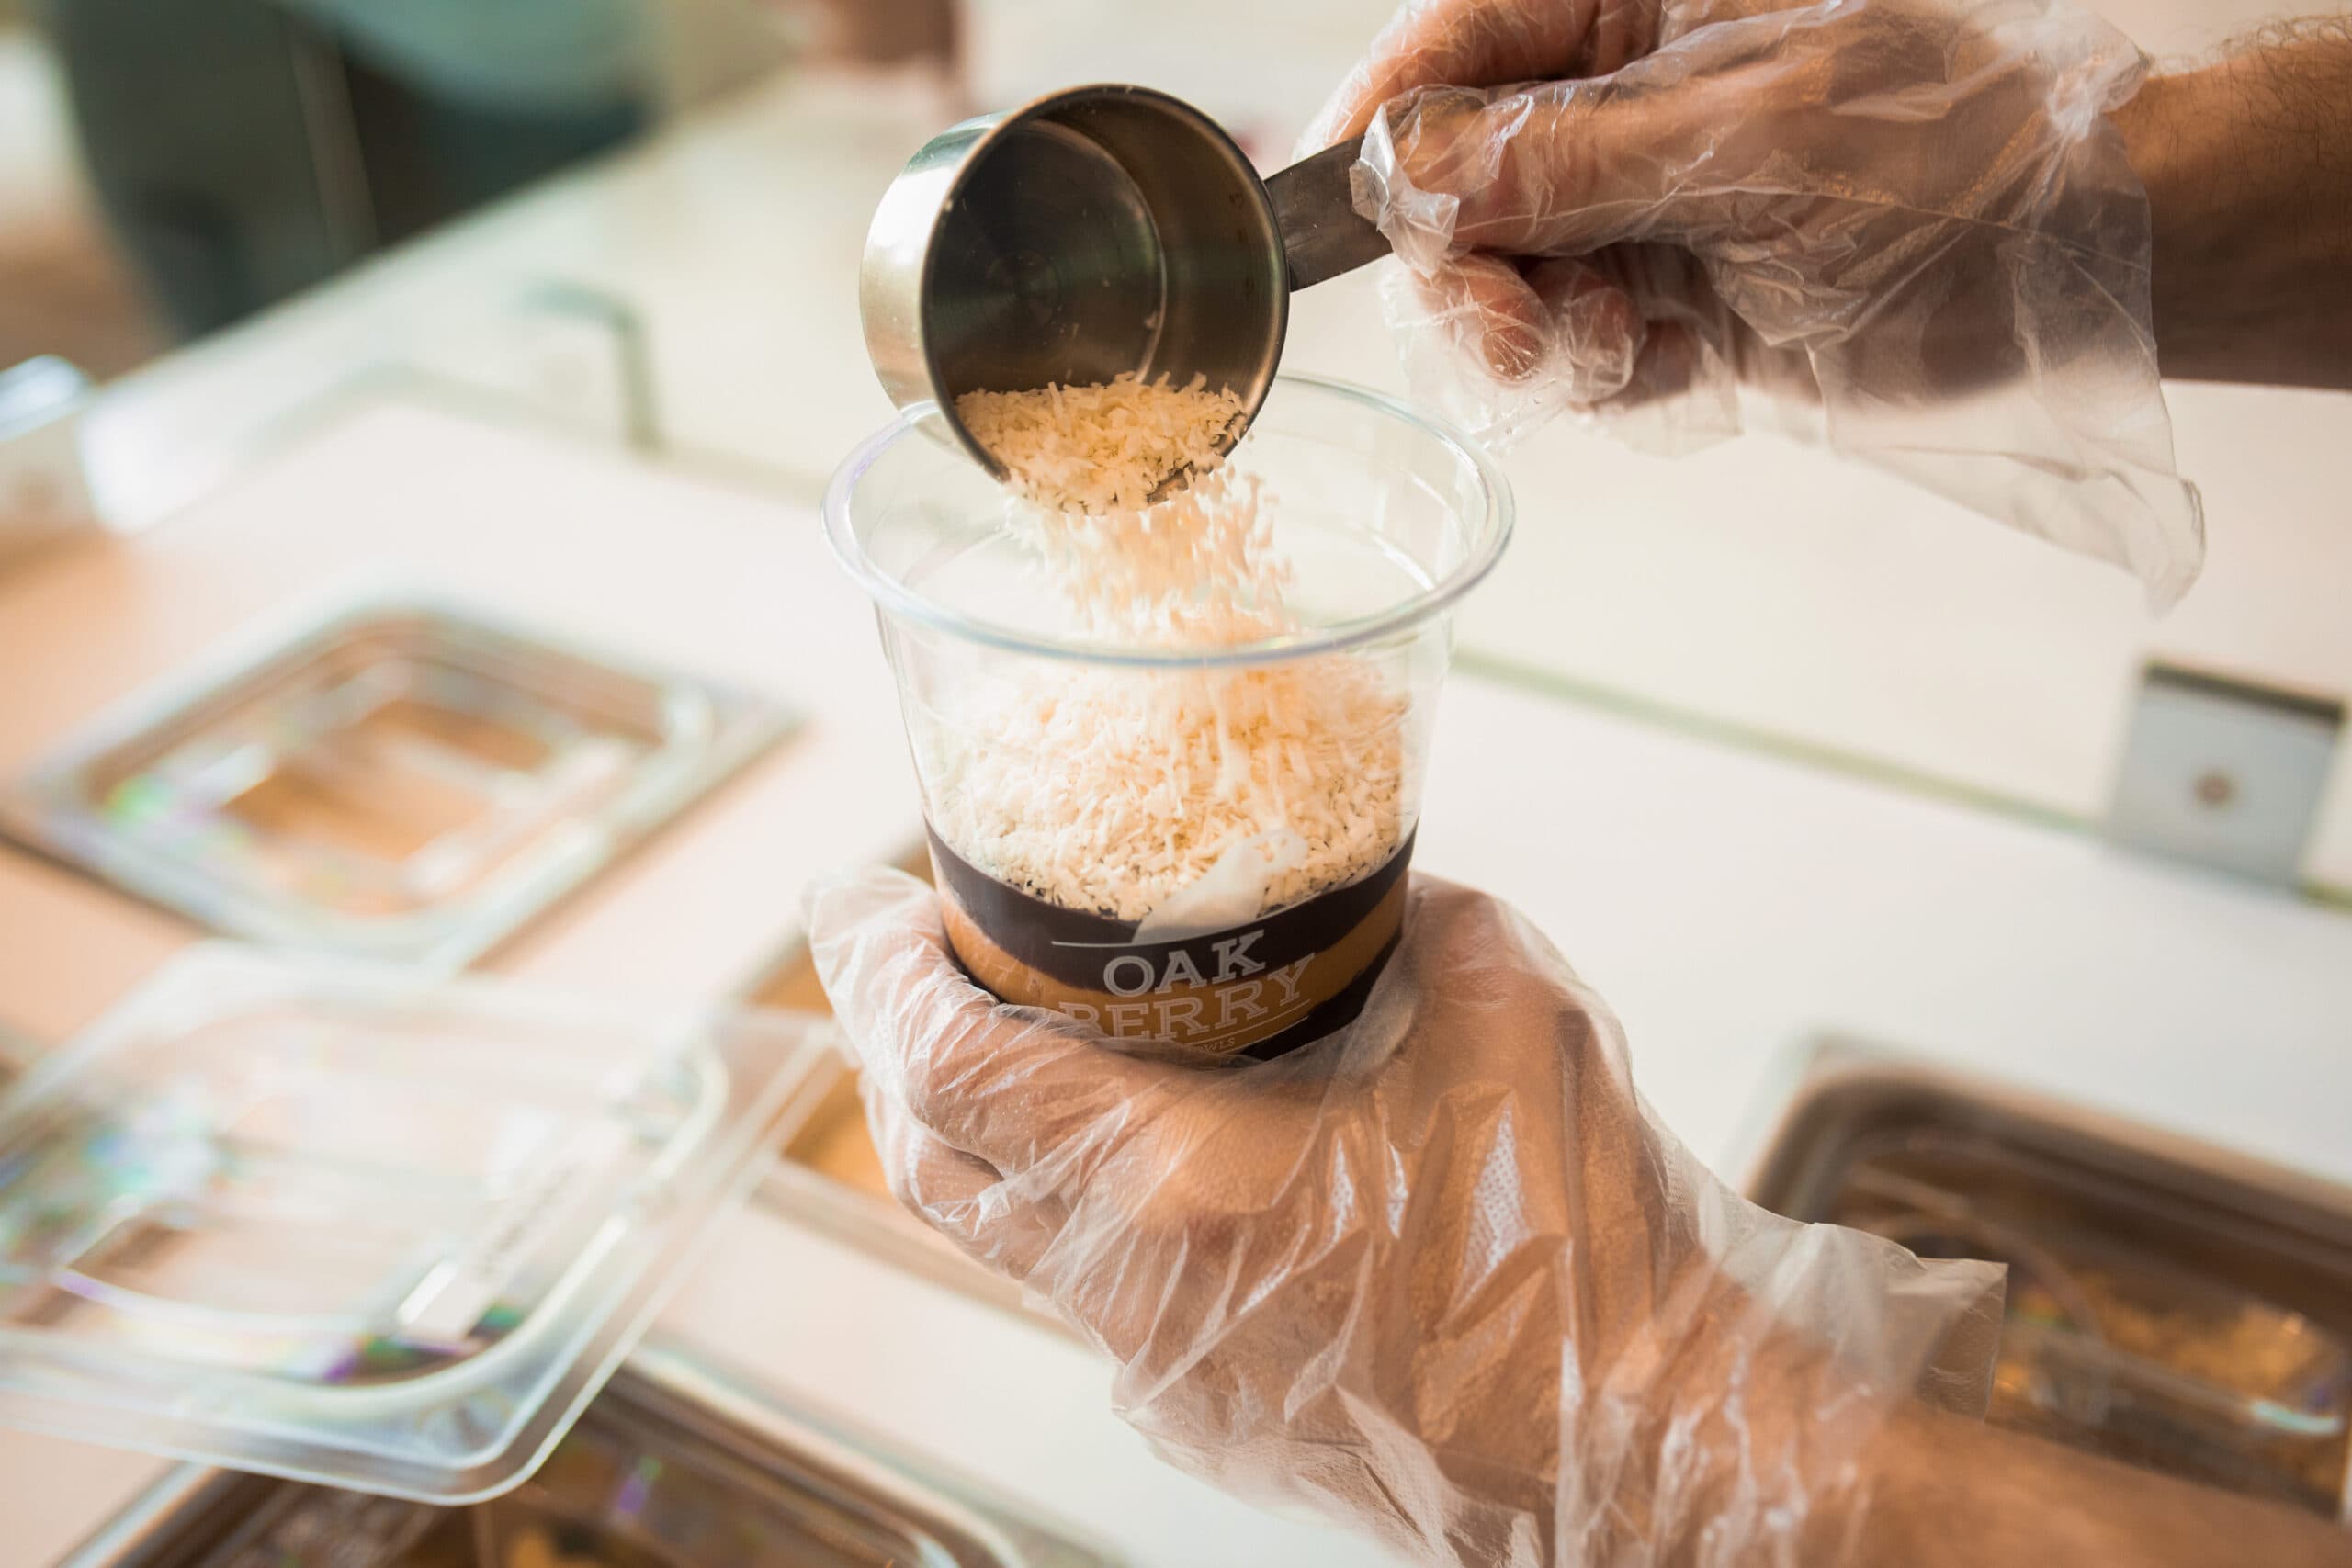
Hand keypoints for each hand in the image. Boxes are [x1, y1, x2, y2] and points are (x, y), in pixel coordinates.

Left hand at [809, 868, 2000, 1564]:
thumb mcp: (1511, 1011)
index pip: (950, 1065)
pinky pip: (1084, 1291)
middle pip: (929, 1158)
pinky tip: (1131, 1143)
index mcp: (1180, 1182)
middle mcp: (1134, 1287)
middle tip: (904, 945)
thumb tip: (1359, 888)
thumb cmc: (1584, 1252)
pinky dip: (1062, 1202)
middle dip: (891, 1039)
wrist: (1645, 1446)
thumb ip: (1410, 922)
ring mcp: (1159, 1366)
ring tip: (1001, 1025)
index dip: (877, 967)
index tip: (854, 894)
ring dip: (970, 1126)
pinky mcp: (1201, 1411)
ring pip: (997, 1237)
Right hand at [1311, 0, 2205, 605]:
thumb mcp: (1750, 141)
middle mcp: (1620, 103)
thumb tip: (1420, 171)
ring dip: (1539, 334)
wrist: (2061, 270)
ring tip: (1623, 341)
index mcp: (1635, 7)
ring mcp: (1638, 206)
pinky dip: (1600, 376)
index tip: (1339, 200)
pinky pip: (1568, 351)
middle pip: (1456, 180)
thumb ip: (1571, 158)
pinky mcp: (1664, 299)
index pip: (1459, 43)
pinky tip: (1672, 361)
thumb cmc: (1941, 159)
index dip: (1387, 119)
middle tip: (1512, 327)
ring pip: (1501, 280)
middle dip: (1469, 266)